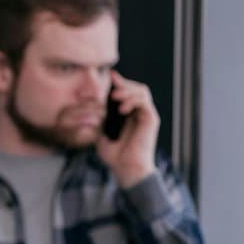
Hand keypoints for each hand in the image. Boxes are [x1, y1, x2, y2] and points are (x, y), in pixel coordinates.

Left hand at [96, 70, 158, 187]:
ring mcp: (146, 115)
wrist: (126, 168)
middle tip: (112, 84)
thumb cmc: (114, 154)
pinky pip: (145, 103)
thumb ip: (99, 117)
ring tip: (115, 97)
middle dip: (124, 83)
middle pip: (136, 88)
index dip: (120, 82)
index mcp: (129, 113)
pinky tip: (122, 109)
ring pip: (142, 92)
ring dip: (128, 91)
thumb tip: (92, 102)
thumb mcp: (100, 132)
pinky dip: (133, 101)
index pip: (127, 91)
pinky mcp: (151, 120)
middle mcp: (139, 112)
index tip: (109, 75)